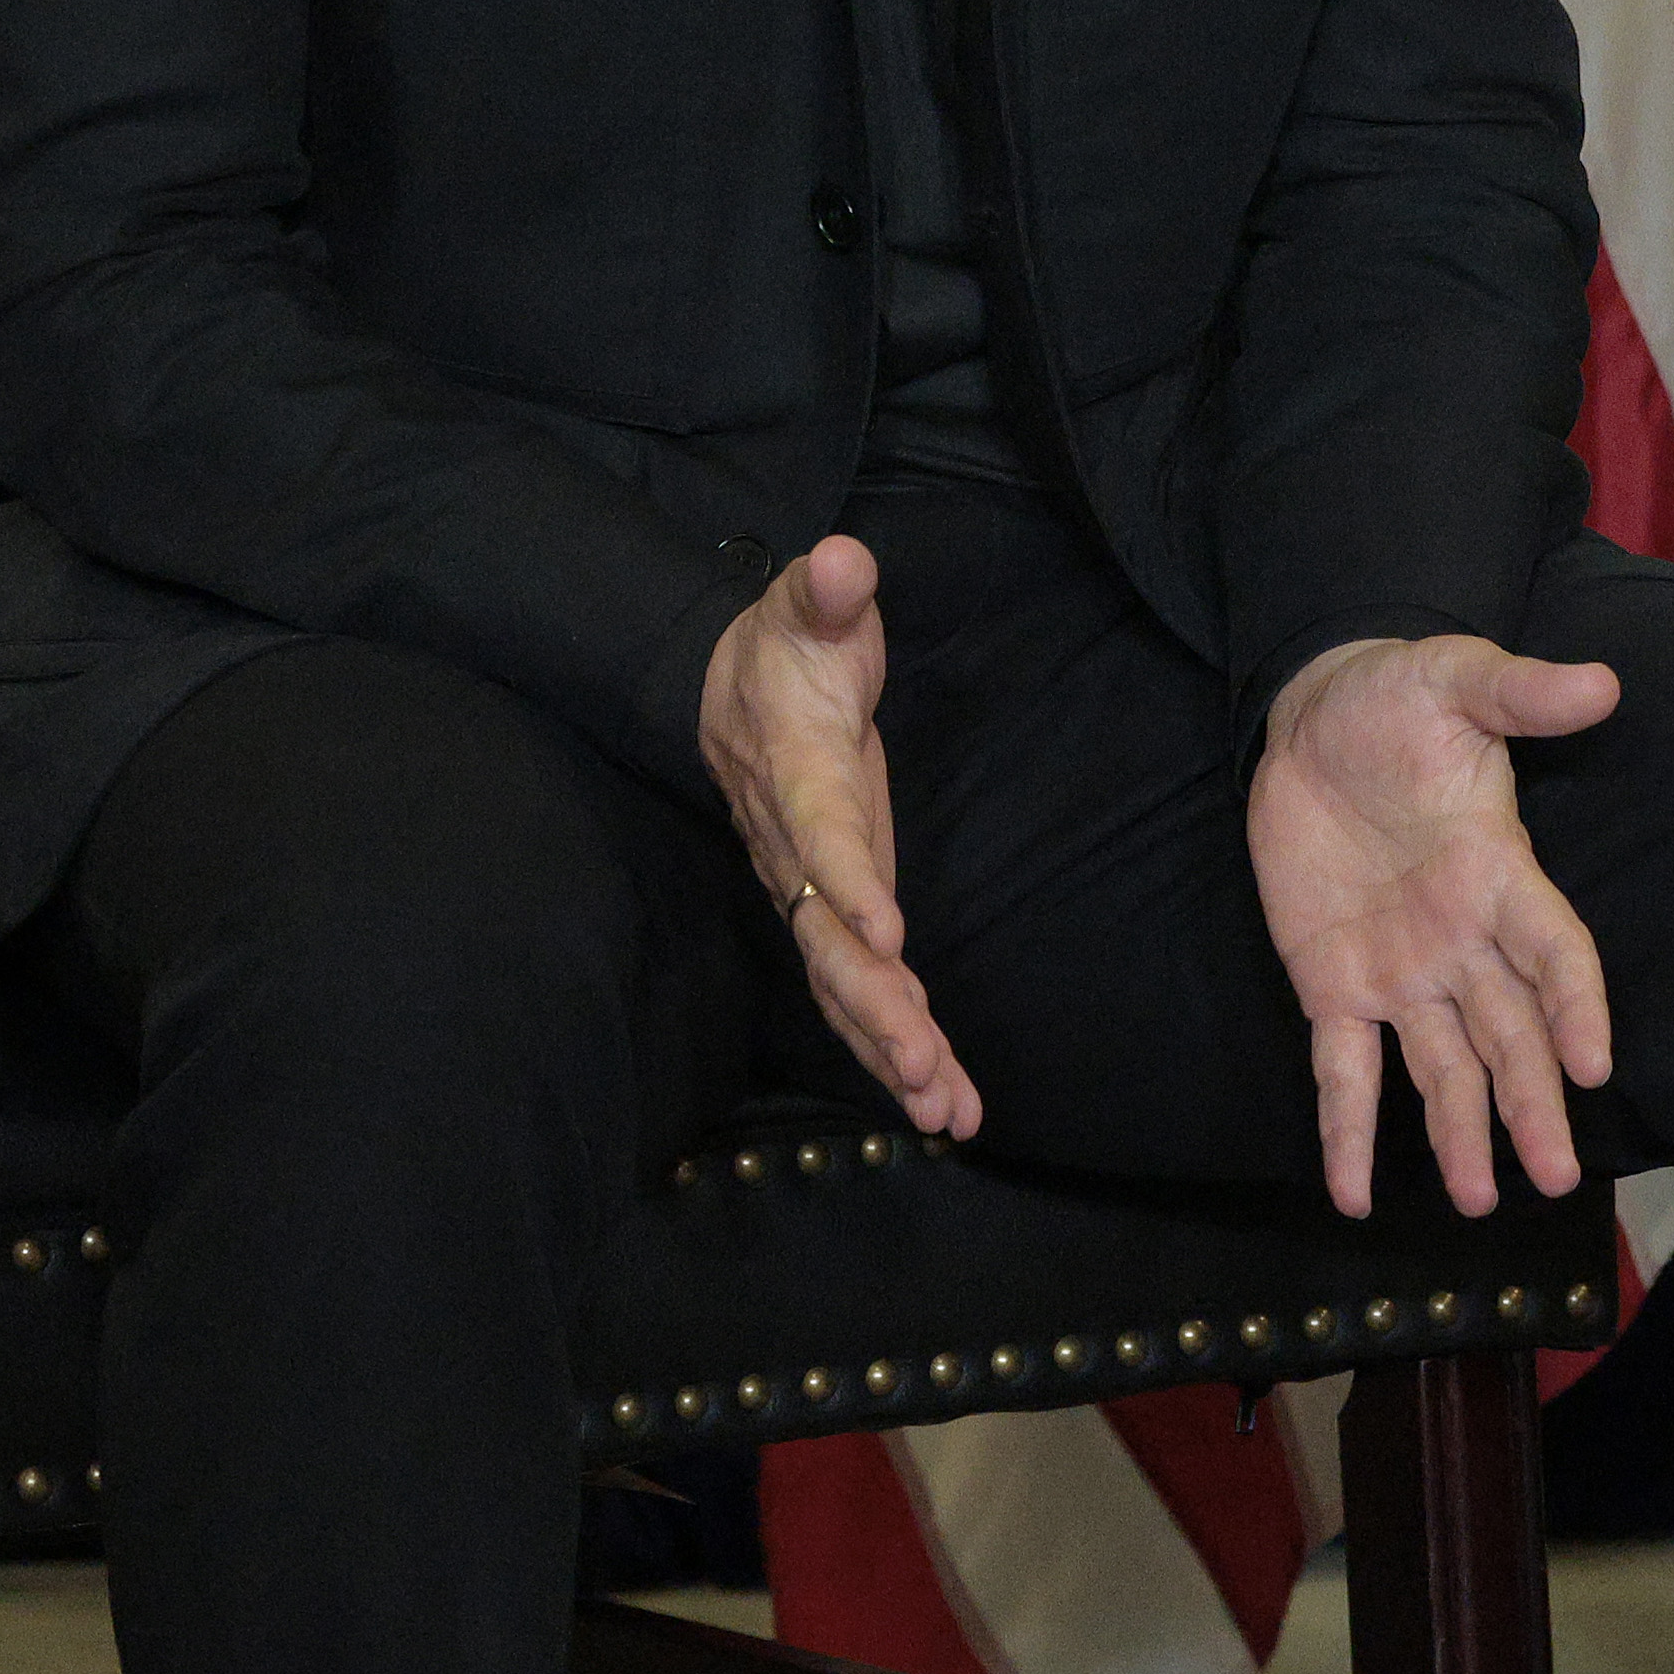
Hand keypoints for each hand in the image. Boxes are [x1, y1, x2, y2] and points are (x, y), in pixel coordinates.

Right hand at [705, 535, 977, 1139]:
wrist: (728, 687)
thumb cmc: (787, 645)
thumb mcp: (807, 605)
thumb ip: (824, 590)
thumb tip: (840, 561)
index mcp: (797, 774)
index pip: (821, 833)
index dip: (850, 881)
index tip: (887, 931)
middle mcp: (795, 848)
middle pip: (829, 941)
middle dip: (877, 1007)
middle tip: (924, 1070)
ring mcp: (812, 888)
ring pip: (844, 984)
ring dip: (892, 1050)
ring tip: (945, 1112)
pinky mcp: (835, 912)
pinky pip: (861, 990)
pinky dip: (898, 1047)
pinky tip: (945, 1103)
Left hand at [1251, 632, 1632, 1215]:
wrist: (1312, 717)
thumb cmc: (1397, 697)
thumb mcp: (1455, 679)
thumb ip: (1520, 694)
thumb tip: (1600, 682)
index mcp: (1498, 874)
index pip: (1554, 953)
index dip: (1577, 1008)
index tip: (1594, 1066)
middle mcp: (1462, 940)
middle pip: (1512, 1035)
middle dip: (1535, 1103)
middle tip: (1558, 1176)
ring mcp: (1401, 972)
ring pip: (1444, 1068)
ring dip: (1464, 1134)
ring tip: (1482, 1200)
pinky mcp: (1335, 986)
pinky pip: (1344, 1071)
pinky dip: (1347, 1132)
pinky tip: (1351, 1195)